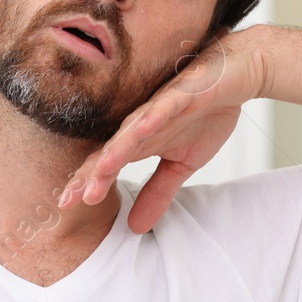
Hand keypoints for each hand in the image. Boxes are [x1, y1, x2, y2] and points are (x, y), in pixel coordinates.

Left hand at [58, 27, 269, 232]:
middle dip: (89, 174)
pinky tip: (143, 129)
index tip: (66, 206)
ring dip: (115, 150)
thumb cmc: (204, 114)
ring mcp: (159, 107)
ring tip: (100, 170)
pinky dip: (153, 116)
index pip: (105, 166)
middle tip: (68, 198)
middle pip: (109, 150)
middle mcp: (141, 124)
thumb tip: (137, 228)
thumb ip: (157, 192)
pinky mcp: (182, 93)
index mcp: (138, 142)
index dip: (86, 184)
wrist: (235, 73)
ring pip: (131, 130)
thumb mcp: (182, 165)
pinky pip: (165, 106)